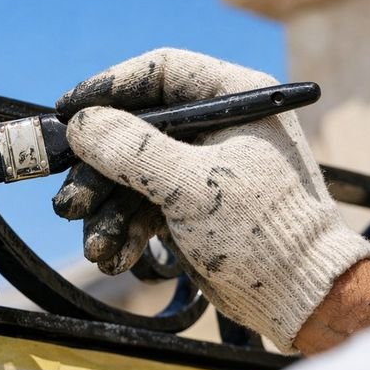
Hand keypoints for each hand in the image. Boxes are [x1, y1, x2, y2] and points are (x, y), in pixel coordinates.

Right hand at [52, 48, 369, 351]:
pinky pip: (145, 207)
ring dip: (107, 210)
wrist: (300, 297)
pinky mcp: (193, 207)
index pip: (161, 73)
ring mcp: (204, 168)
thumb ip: (133, 151)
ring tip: (95, 245)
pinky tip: (114, 256)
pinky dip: (126, 230)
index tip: (69, 111)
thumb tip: (82, 123)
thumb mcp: (192, 186)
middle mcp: (218, 127)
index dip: (110, 88)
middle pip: (137, 129)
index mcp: (234, 99)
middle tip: (70, 202)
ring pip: (134, 174)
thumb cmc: (263, 230)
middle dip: (99, 170)